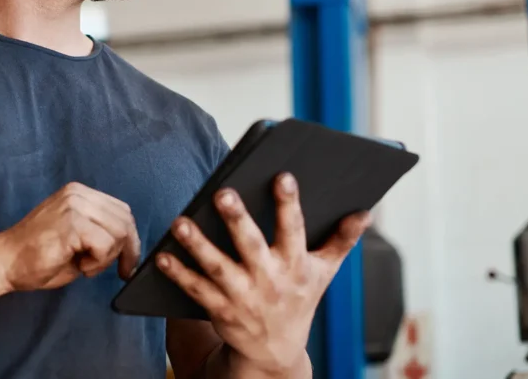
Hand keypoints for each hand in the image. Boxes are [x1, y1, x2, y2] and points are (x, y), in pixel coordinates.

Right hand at [0, 182, 141, 291]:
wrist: (4, 262)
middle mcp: (78, 194)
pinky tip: (80, 266)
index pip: (121, 210)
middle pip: (125, 220)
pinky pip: (106, 245)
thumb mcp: (75, 237)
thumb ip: (98, 230)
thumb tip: (128, 242)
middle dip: (127, 250)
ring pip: (119, 232)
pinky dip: (99, 263)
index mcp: (78, 193)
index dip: (131, 239)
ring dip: (108, 258)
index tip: (126, 261)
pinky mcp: (71, 224)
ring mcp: (74, 206)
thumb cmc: (36, 256)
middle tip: (118, 271)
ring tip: (85, 265)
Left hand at [155, 173, 371, 375]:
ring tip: (180, 221)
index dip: (289, 204)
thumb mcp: (324, 272)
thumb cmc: (299, 298)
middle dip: (237, 219)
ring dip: (198, 245)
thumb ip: (341, 240)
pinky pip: (195, 288)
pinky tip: (162, 254)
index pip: (294, 229)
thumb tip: (365, 211)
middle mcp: (269, 279)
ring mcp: (243, 296)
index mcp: (296, 265)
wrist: (276, 351)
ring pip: (217, 266)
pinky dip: (178, 273)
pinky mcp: (220, 309)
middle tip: (222, 192)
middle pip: (251, 245)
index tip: (282, 176)